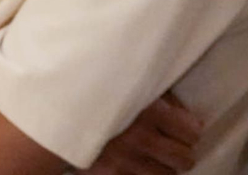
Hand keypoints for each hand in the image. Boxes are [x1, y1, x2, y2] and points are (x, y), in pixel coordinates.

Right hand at [83, 92, 201, 173]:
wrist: (56, 111)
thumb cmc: (95, 90)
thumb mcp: (127, 82)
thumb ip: (155, 93)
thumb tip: (181, 111)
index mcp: (148, 110)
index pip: (192, 131)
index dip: (189, 128)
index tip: (183, 126)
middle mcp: (141, 138)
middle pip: (185, 158)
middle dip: (181, 150)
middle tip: (173, 143)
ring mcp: (127, 161)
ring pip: (168, 174)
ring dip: (164, 165)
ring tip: (155, 155)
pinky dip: (146, 173)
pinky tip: (139, 164)